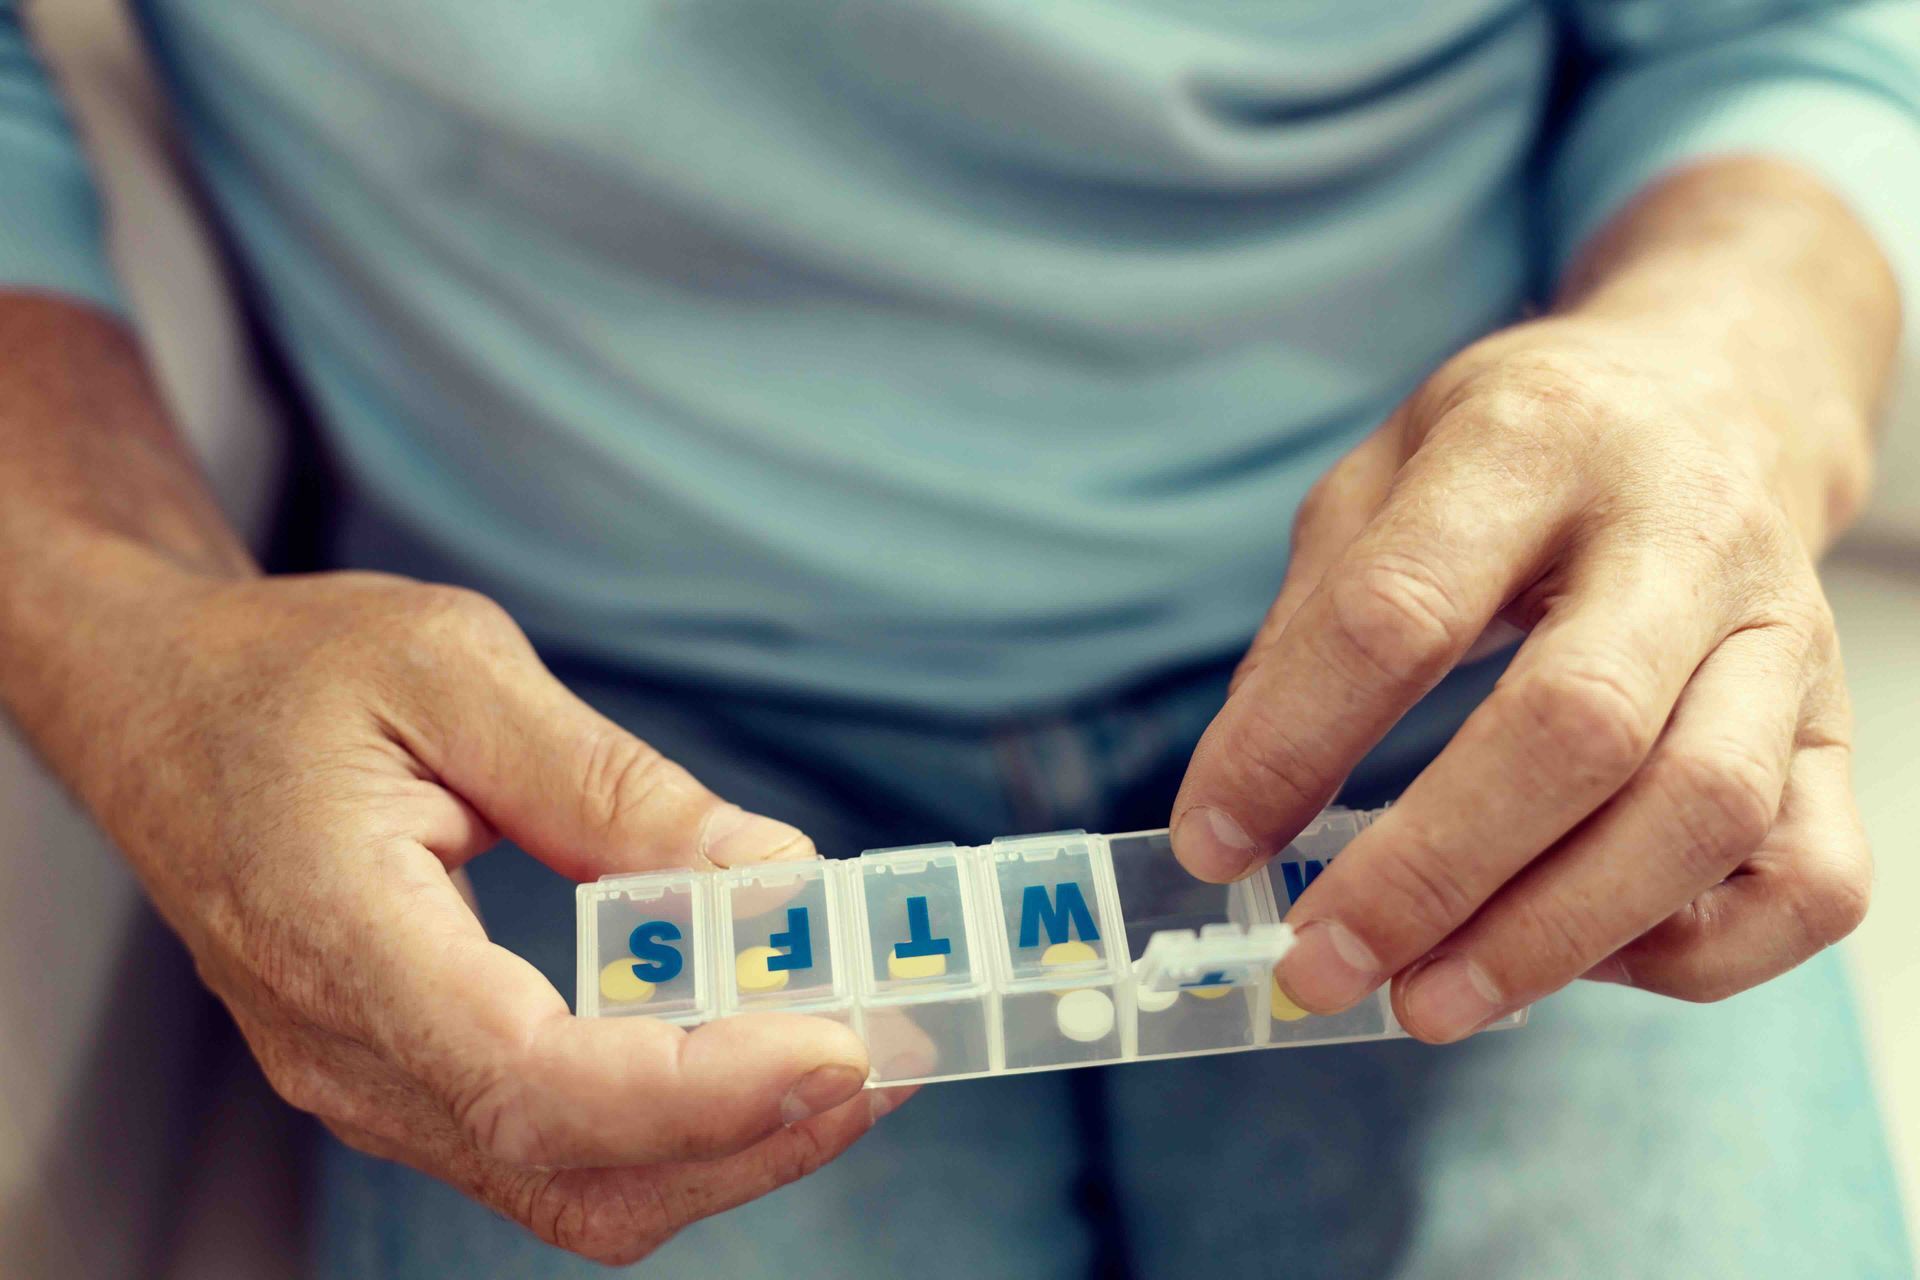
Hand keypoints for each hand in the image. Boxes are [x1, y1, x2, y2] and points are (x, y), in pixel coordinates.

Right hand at [66, 570, 895, 1262]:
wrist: (157, 705)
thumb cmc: (285, 671)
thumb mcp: (452, 669)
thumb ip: (608, 784)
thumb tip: (767, 875)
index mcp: (340, 939)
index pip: (534, 1081)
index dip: (702, 1089)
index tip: (837, 1044)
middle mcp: (347, 1052)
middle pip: (575, 1173)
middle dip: (753, 1136)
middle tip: (890, 1053)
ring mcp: (368, 1083)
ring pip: (572, 1185)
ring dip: (729, 1142)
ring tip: (852, 1053)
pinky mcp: (406, 1076)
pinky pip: (551, 1147)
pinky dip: (672, 1121)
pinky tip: (754, 1046)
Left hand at [1170, 166, 1896, 1041]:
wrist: (1717, 394)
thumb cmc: (1521, 456)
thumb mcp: (1379, 479)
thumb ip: (1307, 629)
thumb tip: (1236, 808)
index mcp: (1528, 446)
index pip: (1397, 611)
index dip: (1290, 746)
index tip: (1210, 845)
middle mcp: (1679, 534)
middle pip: (1573, 728)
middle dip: (1429, 874)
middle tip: (1321, 964)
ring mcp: (1782, 633)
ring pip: (1704, 812)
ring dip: (1552, 937)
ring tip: (1425, 1002)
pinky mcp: (1841, 724)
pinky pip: (1811, 880)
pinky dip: (1697, 953)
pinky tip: (1583, 958)